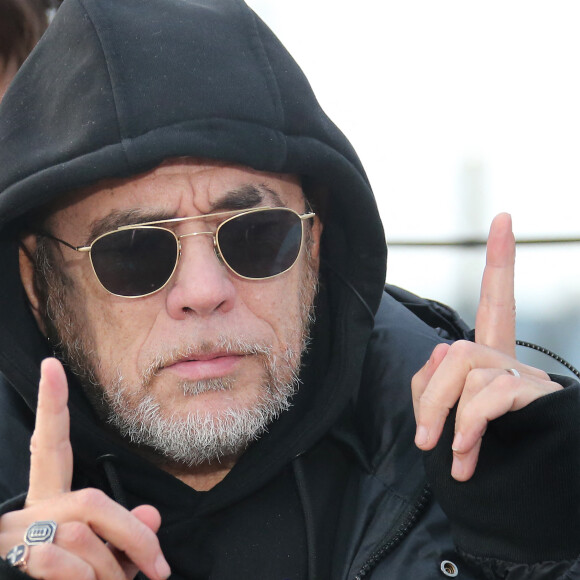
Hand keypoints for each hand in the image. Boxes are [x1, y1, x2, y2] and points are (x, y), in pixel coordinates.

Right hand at [0, 358, 170, 578]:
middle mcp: (27, 511)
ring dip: (111, 571)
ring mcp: (13, 536)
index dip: (51, 405)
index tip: (51, 364)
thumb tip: (152, 515)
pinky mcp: (11, 560)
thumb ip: (128, 535)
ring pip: (84, 533)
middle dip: (132, 536)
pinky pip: (63, 561)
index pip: (51, 445)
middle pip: (92, 501)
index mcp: (48, 501)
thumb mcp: (108, 560)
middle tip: (159, 569)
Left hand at [411, 213, 561, 480]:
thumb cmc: (486, 451)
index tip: (503, 218)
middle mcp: (514, 361)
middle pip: (459, 351)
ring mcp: (529, 379)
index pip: (496, 302)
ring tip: (452, 455)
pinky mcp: (539, 398)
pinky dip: (470, 425)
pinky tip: (465, 454)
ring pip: (470, 370)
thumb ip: (435, 381)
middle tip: (423, 438)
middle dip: (432, 395)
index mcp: (493, 360)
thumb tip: (442, 353)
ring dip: (448, 416)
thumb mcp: (448, 415)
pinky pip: (491, 395)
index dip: (500, 262)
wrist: (530, 489)